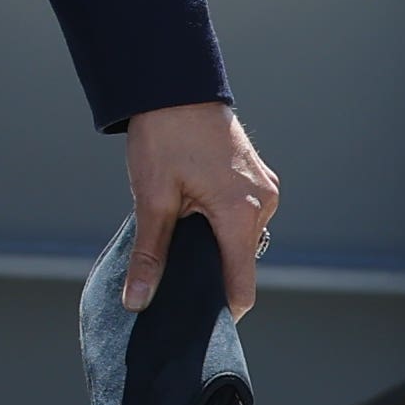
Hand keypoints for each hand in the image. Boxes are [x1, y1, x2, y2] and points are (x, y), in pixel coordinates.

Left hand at [123, 99, 278, 316]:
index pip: (241, 287)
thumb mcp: (152, 198)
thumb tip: (138, 301)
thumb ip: (149, 255)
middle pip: (241, 264)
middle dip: (210, 275)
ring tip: (178, 236)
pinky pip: (244, 217)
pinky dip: (221, 226)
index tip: (192, 321)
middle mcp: (265, 203)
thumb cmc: (164, 135)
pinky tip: (192, 216)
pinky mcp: (259, 178)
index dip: (218, 311)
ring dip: (214, 247)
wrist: (175, 83)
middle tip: (172, 274)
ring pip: (242, 240)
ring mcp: (265, 189)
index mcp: (242, 213)